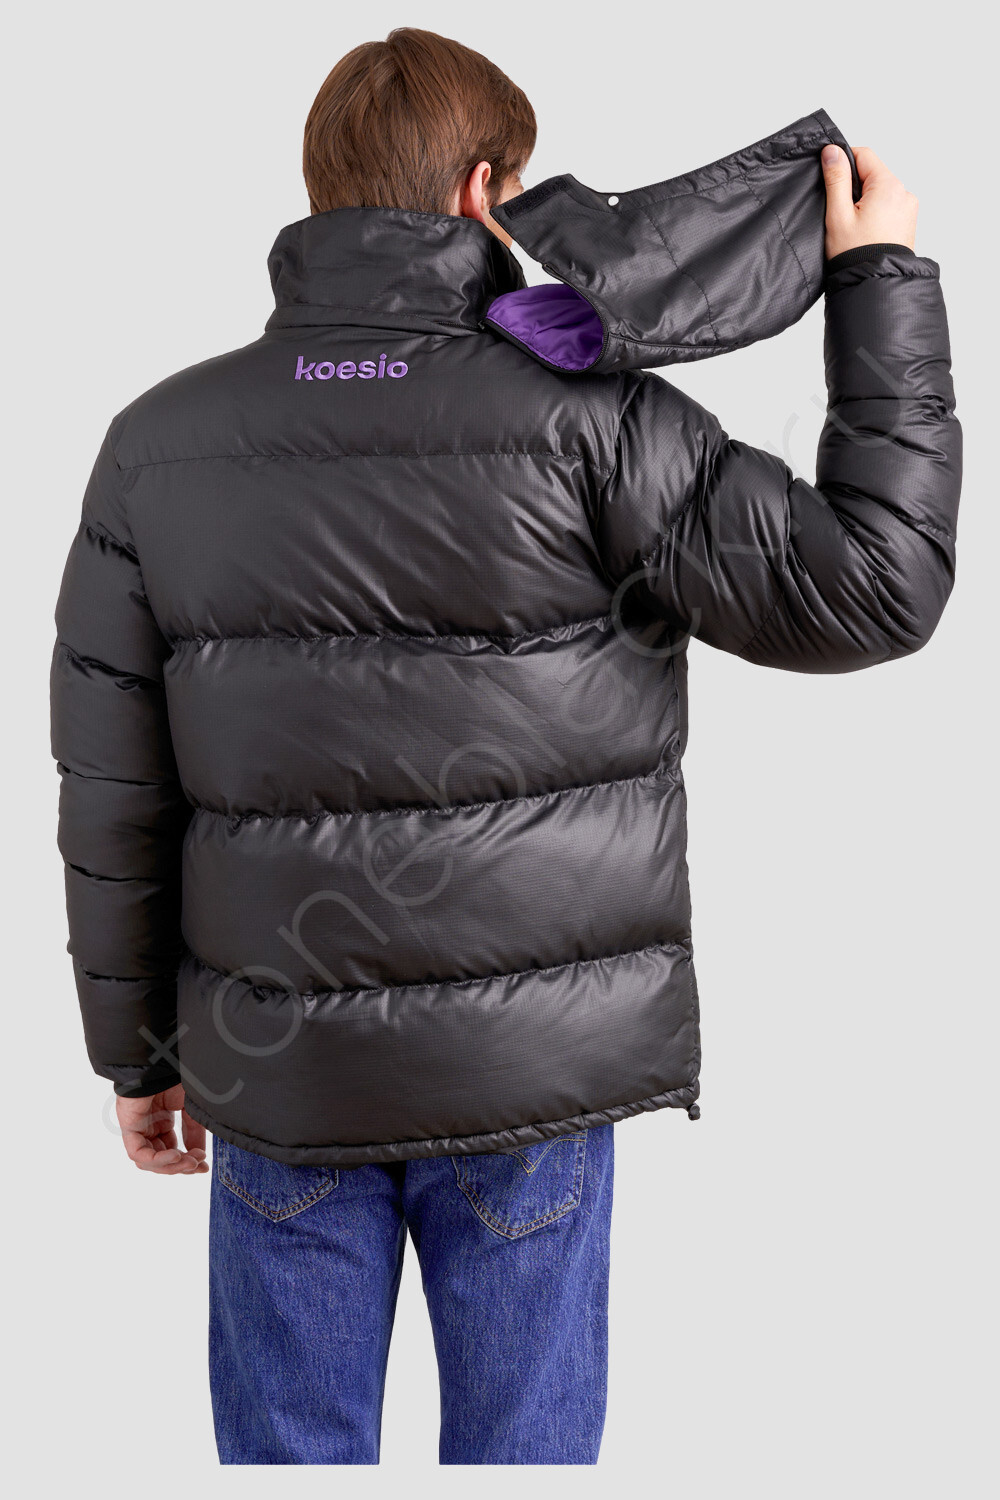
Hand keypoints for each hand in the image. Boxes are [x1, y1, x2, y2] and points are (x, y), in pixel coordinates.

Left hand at [116, 1084, 208, 1174]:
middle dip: (181, 1167)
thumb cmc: (176, 1076)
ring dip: (170, 1167)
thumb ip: (194, 1132)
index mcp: (161, 1121)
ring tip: (189, 1162)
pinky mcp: (129, 1126)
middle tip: (198, 1166)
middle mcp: (148, 1127)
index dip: (187, 1161)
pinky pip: (138, 1153)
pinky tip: (176, 1156)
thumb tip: (199, 1155)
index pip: (172, 1150)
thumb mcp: (190, 1107)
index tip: (205, 1166)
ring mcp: (137, 1127)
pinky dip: (157, 1160)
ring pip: (148, 1161)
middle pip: (161, 1159)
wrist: (162, 1057)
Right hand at [822, 144, 917, 258]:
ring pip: (880, 191)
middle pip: (873, 173)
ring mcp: (908, 207)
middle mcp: (903, 192)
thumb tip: (832, 151)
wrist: (874, 284)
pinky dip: (876, 212)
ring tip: (855, 226)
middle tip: (842, 212)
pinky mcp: (908, 221)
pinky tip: (866, 231)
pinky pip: (889, 206)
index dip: (844, 163)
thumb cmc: (856, 254)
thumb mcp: (838, 214)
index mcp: (888, 186)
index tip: (831, 180)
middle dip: (855, 187)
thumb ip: (836, 179)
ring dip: (866, 201)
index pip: (864, 155)